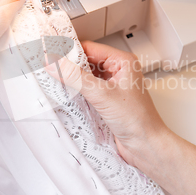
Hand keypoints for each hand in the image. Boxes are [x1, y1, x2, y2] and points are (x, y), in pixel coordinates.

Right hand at [47, 40, 168, 168]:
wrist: (146, 145)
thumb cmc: (138, 120)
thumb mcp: (102, 95)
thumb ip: (76, 77)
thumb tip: (55, 63)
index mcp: (123, 62)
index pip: (90, 48)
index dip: (69, 51)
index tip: (50, 54)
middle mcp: (118, 71)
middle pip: (86, 62)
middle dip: (69, 66)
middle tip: (49, 68)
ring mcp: (112, 86)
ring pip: (85, 77)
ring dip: (72, 80)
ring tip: (55, 81)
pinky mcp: (107, 100)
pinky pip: (87, 90)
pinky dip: (76, 92)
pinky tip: (66, 95)